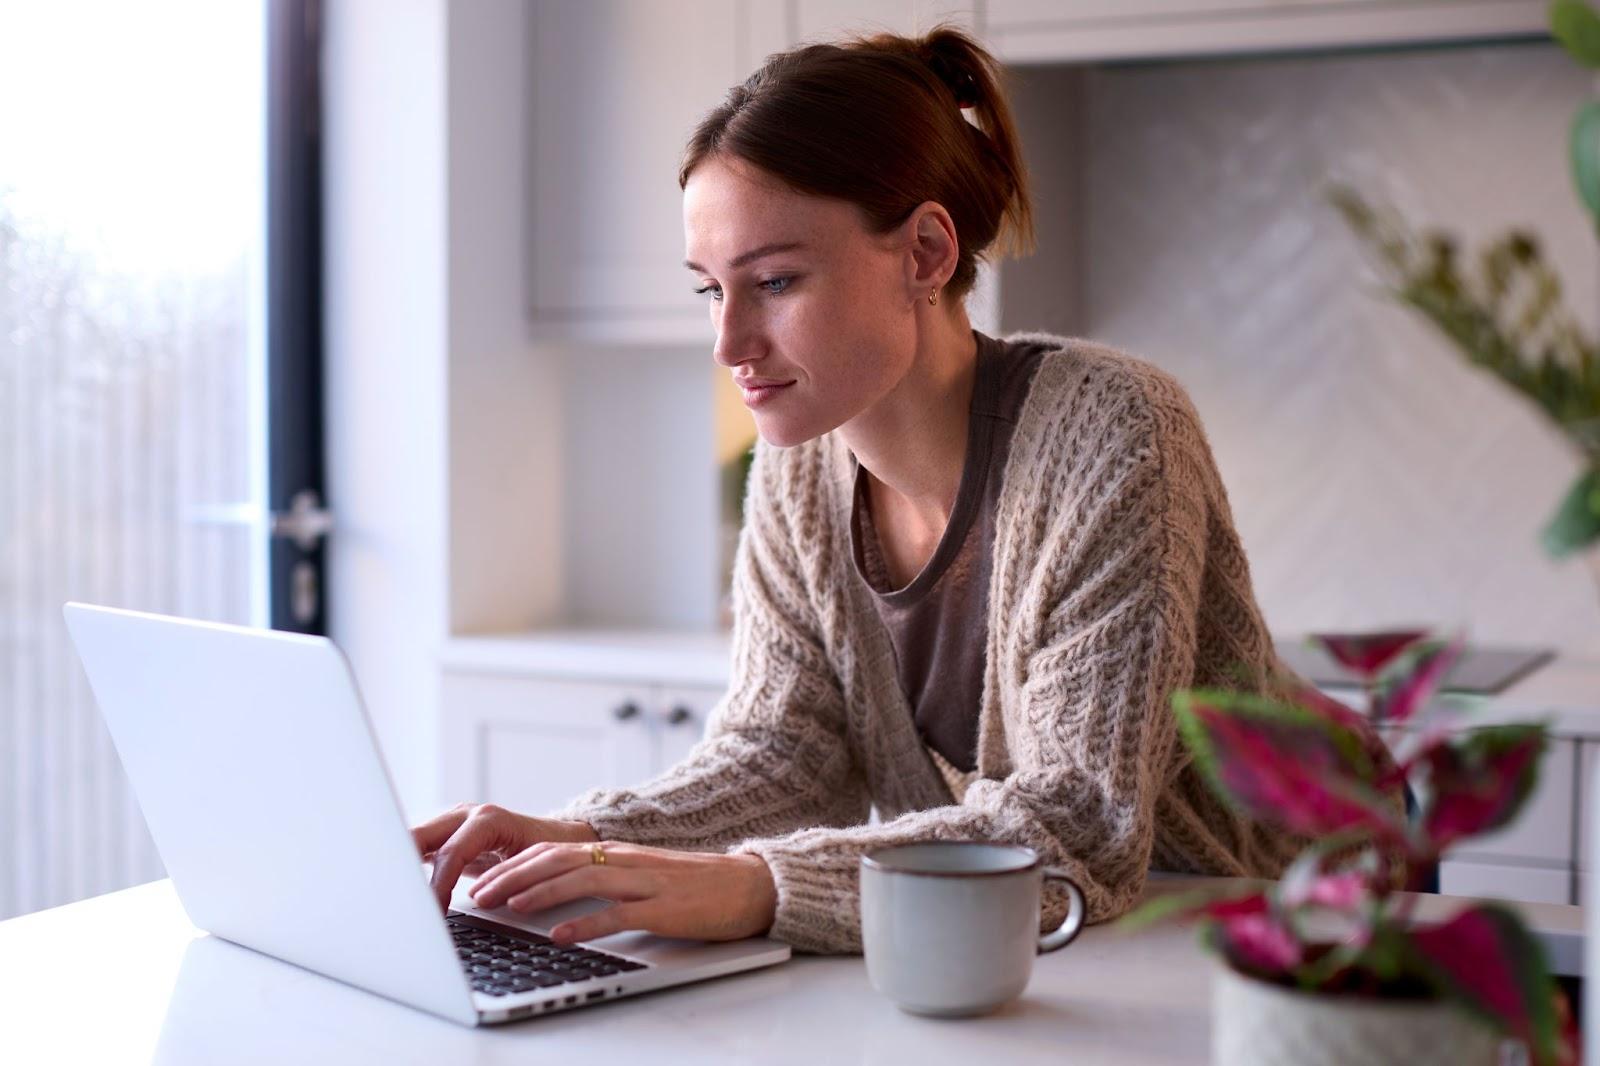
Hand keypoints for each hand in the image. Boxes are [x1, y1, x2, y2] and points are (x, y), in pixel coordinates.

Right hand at [411, 802, 598, 911]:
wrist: (557, 839)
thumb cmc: (548, 853)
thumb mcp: (527, 869)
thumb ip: (501, 883)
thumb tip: (476, 905)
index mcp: (487, 819)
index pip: (450, 854)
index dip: (437, 886)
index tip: (432, 913)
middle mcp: (464, 814)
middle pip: (418, 838)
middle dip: (404, 868)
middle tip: (397, 903)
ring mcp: (452, 822)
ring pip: (413, 842)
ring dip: (402, 868)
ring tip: (394, 900)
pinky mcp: (446, 835)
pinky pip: (421, 849)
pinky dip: (409, 868)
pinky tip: (403, 891)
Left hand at [465, 840, 777, 944]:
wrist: (751, 885)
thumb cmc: (697, 886)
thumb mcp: (643, 877)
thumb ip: (606, 881)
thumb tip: (560, 895)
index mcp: (618, 854)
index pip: (555, 850)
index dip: (516, 864)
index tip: (484, 878)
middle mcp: (627, 862)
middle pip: (560, 860)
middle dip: (516, 875)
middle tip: (481, 892)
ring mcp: (647, 883)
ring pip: (584, 879)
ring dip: (543, 892)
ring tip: (511, 906)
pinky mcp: (666, 908)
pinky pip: (620, 914)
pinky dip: (586, 924)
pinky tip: (562, 935)